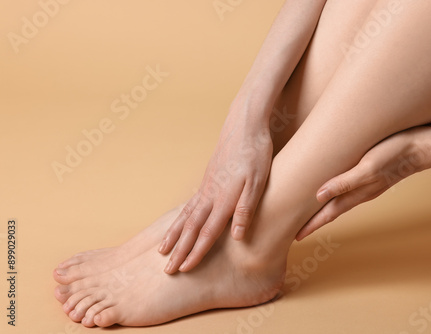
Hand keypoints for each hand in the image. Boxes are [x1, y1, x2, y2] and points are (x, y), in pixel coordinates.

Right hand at [159, 103, 272, 273]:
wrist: (244, 126)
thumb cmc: (255, 154)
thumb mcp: (258, 182)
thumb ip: (245, 209)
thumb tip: (237, 236)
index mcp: (223, 199)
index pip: (207, 232)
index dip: (196, 252)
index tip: (184, 268)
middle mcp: (210, 195)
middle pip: (190, 228)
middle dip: (179, 250)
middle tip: (167, 269)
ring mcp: (206, 187)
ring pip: (185, 216)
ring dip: (174, 235)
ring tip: (162, 249)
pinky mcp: (207, 180)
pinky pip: (189, 204)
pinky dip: (179, 218)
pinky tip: (178, 223)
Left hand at [296, 126, 430, 240]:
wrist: (424, 145)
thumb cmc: (395, 153)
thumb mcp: (367, 168)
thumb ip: (344, 183)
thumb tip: (318, 197)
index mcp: (357, 193)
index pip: (328, 214)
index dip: (312, 225)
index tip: (297, 237)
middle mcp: (361, 192)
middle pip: (332, 210)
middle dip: (315, 221)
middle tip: (298, 230)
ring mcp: (367, 185)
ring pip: (340, 201)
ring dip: (324, 209)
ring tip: (310, 212)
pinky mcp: (371, 173)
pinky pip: (348, 189)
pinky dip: (336, 194)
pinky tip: (333, 189)